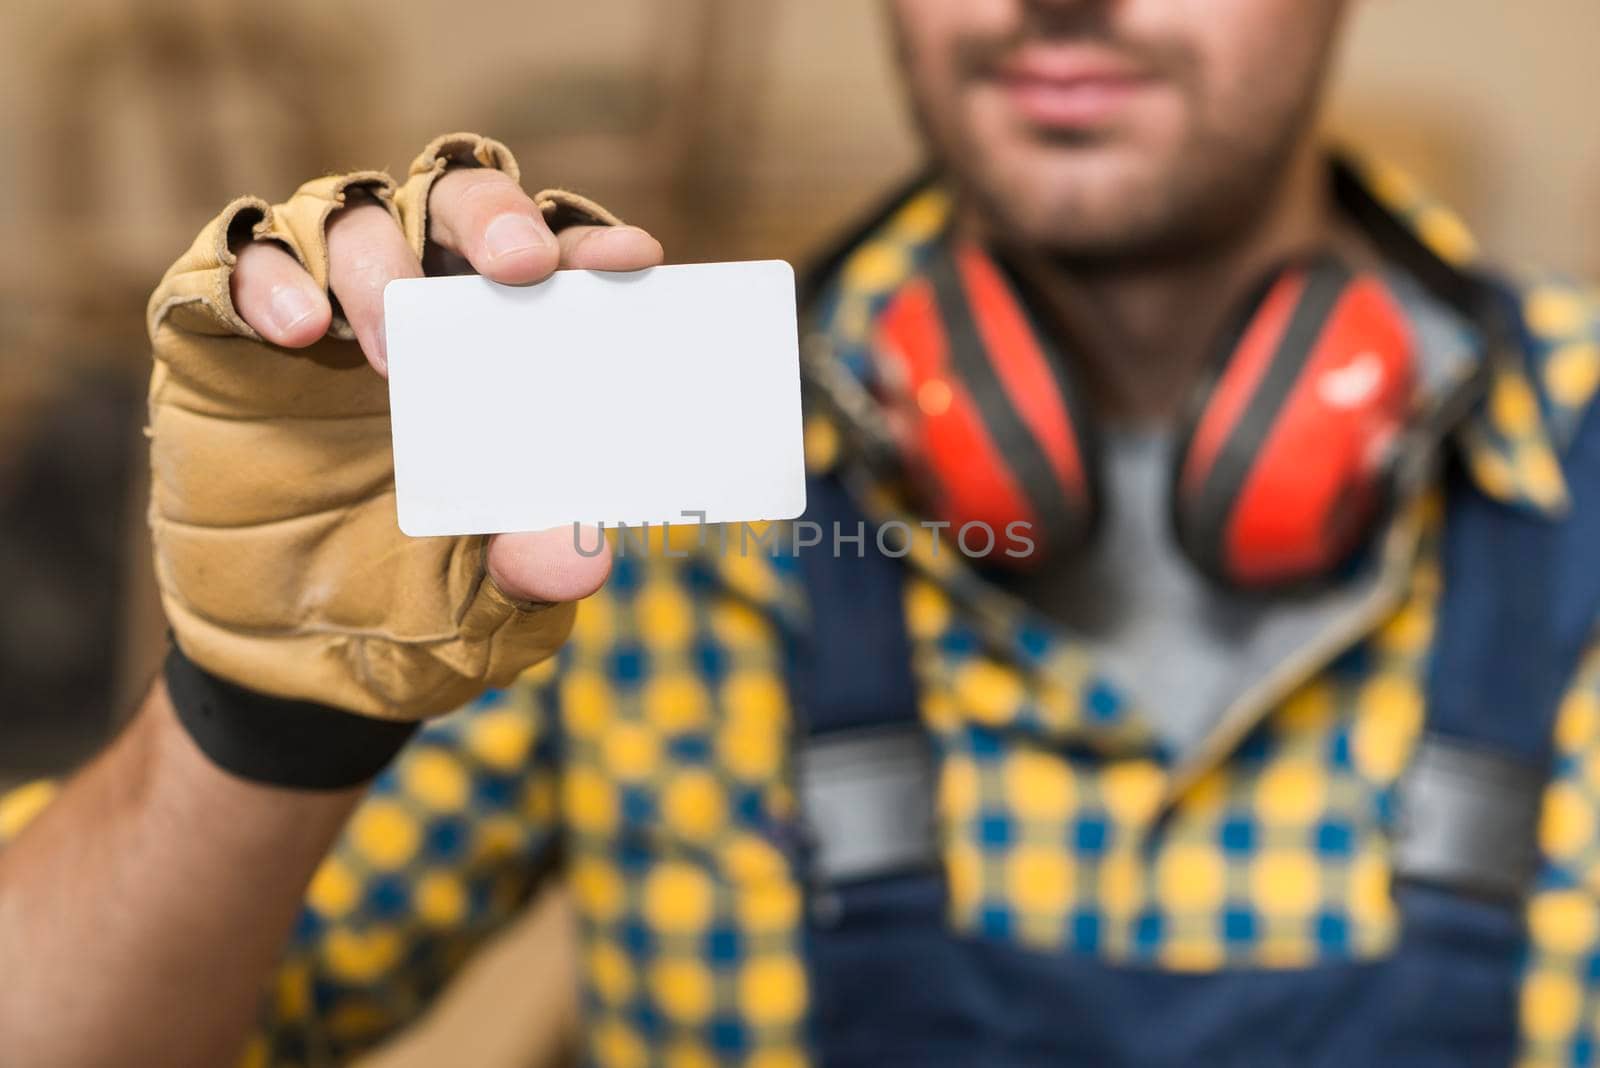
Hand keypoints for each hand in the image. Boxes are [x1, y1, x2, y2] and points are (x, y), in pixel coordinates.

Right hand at [146, 133, 656, 717]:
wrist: (284, 657)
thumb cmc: (408, 607)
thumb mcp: (480, 606)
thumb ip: (525, 574)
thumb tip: (580, 556)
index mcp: (503, 350)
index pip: (555, 266)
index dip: (591, 248)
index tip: (630, 261)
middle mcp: (420, 305)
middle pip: (457, 202)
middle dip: (492, 216)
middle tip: (519, 265)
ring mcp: (321, 310)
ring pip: (351, 214)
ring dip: (380, 261)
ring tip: (394, 341)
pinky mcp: (221, 333)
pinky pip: (235, 264)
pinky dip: (267, 280)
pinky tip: (297, 330)